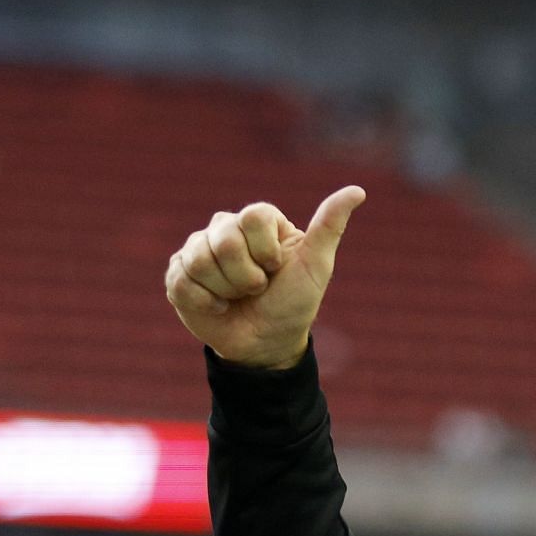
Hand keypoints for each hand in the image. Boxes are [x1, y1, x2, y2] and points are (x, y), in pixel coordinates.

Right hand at [165, 186, 364, 369]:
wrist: (266, 344)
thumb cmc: (294, 302)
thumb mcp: (317, 266)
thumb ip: (330, 226)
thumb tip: (357, 191)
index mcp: (259, 221)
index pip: (254, 216)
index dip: (266, 250)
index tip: (276, 268)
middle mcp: (226, 228)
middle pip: (224, 238)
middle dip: (246, 275)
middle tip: (257, 288)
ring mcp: (198, 249)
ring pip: (198, 259)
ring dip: (225, 290)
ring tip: (237, 296)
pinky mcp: (177, 274)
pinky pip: (181, 281)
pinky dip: (205, 302)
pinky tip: (218, 306)